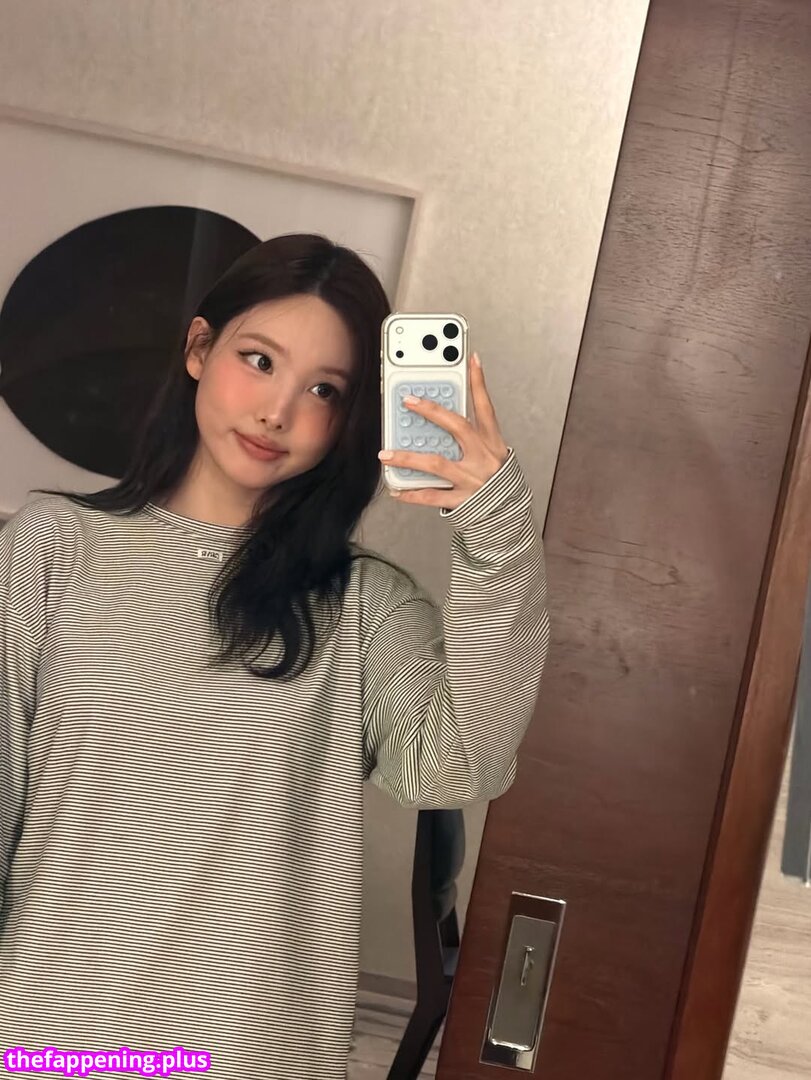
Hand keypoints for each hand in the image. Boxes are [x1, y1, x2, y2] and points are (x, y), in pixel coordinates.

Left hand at [378, 353, 509, 509]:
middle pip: (457, 427)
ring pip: (436, 464)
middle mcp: (483, 457)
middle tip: (408, 401)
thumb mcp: (491, 453)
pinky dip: (412, 493)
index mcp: (492, 442)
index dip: (479, 382)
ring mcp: (472, 479)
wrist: (507, 514)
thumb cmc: (495, 480)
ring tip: (386, 455)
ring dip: (408, 459)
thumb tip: (439, 418)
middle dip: (431, 411)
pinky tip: (397, 490)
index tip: (471, 358)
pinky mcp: (463, 500)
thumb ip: (470, 436)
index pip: (485, 407)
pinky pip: (432, 495)